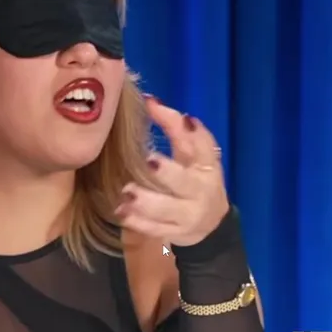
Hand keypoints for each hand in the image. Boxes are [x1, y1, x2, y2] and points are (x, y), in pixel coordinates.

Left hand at [115, 97, 229, 246]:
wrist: (211, 224)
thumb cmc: (194, 178)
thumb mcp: (191, 153)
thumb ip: (174, 127)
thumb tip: (149, 99)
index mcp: (207, 164)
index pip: (202, 144)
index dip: (185, 128)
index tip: (164, 110)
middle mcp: (201, 190)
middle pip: (185, 181)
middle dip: (168, 172)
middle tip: (149, 160)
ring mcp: (189, 214)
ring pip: (168, 208)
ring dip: (147, 201)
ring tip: (127, 191)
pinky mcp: (175, 232)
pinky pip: (156, 229)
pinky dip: (138, 222)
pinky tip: (121, 212)